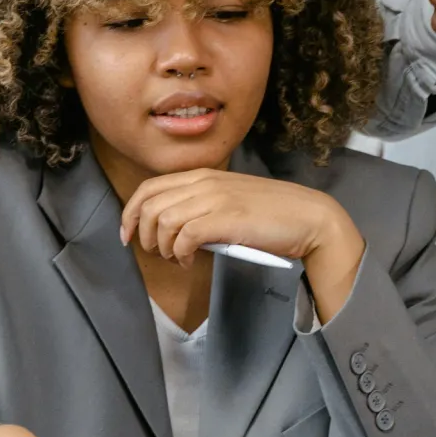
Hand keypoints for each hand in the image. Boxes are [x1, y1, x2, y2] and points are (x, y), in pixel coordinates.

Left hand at [121, 169, 365, 322]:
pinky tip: (188, 261)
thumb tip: (174, 227)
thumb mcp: (230, 199)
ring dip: (161, 246)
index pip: (149, 188)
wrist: (308, 217)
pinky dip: (178, 254)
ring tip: (175, 258)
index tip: (127, 236)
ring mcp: (215, 199)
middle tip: (154, 252)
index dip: (130, 213)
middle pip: (149, 205)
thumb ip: (202, 204)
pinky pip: (183, 237)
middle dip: (141, 233)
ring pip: (162, 221)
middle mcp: (204, 182)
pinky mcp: (226, 219)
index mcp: (203, 175)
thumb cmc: (272, 214)